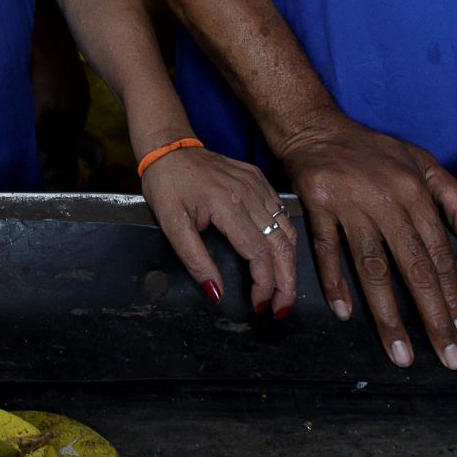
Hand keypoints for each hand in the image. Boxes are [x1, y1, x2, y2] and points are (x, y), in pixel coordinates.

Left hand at [138, 145, 297, 316]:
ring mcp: (257, 184)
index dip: (264, 284)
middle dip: (287, 282)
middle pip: (281, 245)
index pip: (259, 252)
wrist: (169, 147)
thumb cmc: (167, 184)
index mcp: (227, 204)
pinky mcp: (259, 180)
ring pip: (288, 230)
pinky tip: (280, 257)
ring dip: (290, 264)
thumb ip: (195, 261)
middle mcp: (249, 193)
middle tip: (281, 308)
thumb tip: (216, 294)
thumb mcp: (171, 225)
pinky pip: (282, 213)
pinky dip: (285, 240)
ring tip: (284, 289)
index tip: (259, 305)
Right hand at [281, 115, 456, 368]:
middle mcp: (386, 201)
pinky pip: (326, 250)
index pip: (440, 254)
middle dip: (433, 316)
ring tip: (401, 353)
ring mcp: (350, 205)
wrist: (316, 126)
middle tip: (447, 356)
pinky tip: (344, 313)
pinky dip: (334, 281)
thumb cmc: (371, 149)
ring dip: (388, 314)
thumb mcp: (421, 162)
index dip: (454, 296)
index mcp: (415, 193)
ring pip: (372, 267)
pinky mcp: (318, 206)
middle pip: (413, 267)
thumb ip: (453, 199)